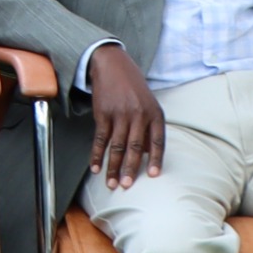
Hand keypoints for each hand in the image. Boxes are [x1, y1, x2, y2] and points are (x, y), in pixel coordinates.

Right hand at [85, 48, 165, 184]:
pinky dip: (97, 154)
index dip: (156, 159)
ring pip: (117, 146)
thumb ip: (149, 129)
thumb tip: (147, 155)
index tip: (154, 175)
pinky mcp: (103, 113)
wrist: (113, 66)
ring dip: (113, 167)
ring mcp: (120, 114)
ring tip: (111, 183)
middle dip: (131, 169)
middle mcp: (139, 115)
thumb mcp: (148, 105)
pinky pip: (100, 139)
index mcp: (154, 114)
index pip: (157, 141)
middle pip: (135, 147)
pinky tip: (95, 167)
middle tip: (127, 186)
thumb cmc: (133, 88)